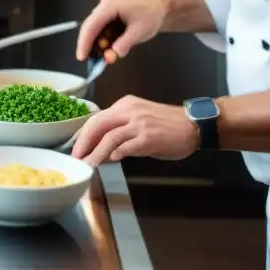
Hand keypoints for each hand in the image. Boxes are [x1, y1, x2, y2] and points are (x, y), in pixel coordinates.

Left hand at [71, 96, 198, 165]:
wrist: (194, 125)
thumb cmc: (168, 125)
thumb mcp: (140, 120)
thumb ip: (120, 130)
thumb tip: (100, 147)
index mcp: (125, 105)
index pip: (96, 118)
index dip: (83, 134)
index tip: (75, 147)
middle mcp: (130, 111)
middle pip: (98, 126)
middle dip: (83, 143)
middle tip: (76, 157)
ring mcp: (139, 124)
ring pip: (109, 138)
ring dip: (96, 153)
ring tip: (88, 164)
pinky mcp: (149, 138)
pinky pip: (126, 147)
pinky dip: (116, 154)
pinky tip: (111, 160)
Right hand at [75, 0, 166, 61]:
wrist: (159, 9)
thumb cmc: (151, 18)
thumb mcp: (139, 33)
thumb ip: (123, 45)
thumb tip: (109, 57)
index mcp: (111, 4)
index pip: (93, 24)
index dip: (85, 41)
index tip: (81, 57)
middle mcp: (104, 2)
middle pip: (90, 25)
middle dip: (89, 43)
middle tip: (87, 59)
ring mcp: (104, 4)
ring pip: (94, 26)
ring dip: (96, 41)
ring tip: (101, 55)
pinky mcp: (106, 9)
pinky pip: (99, 25)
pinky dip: (101, 37)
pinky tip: (105, 46)